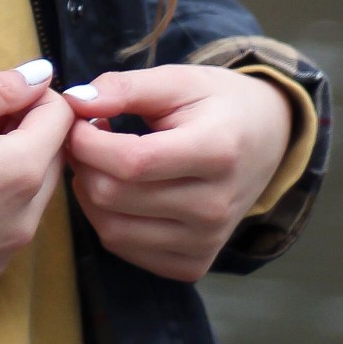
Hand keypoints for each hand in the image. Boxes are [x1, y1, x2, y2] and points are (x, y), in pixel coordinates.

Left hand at [62, 66, 292, 282]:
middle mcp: (215, 207)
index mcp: (217, 153)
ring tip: (100, 161)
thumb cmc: (217, 104)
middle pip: (115, 196)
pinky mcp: (195, 263)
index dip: (88, 140)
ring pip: (112, 229)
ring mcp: (206, 241)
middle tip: (86, 136)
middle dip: (84, 162)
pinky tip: (119, 189)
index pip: (131, 161)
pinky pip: (125, 249)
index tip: (78, 118)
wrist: (267, 140)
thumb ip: (125, 88)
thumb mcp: (178, 80)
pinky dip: (107, 219)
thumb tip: (75, 101)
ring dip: (89, 191)